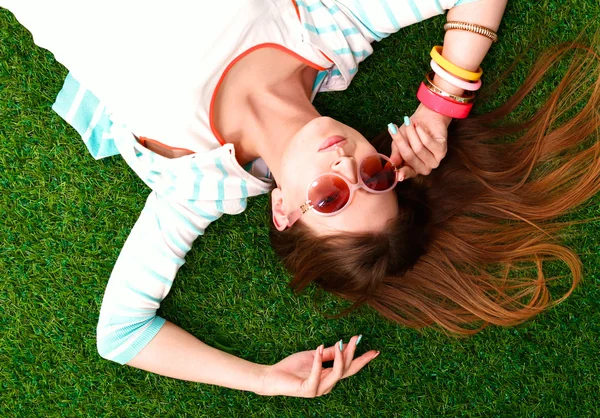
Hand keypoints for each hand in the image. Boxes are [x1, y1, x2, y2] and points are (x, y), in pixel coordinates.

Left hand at [256, 335, 378, 396]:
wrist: (273, 376)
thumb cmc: (292, 367)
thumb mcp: (314, 355)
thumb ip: (328, 353)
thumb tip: (343, 344)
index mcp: (329, 376)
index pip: (350, 368)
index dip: (362, 360)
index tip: (375, 350)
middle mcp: (327, 384)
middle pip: (346, 369)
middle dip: (353, 354)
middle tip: (357, 339)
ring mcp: (319, 389)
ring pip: (337, 373)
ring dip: (340, 357)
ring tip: (340, 343)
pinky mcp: (308, 390)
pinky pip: (317, 375)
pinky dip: (319, 361)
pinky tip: (319, 348)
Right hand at [389, 103, 450, 180]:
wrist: (427, 119)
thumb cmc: (410, 133)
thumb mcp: (399, 143)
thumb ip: (396, 153)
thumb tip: (392, 162)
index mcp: (412, 168)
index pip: (407, 173)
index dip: (403, 174)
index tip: (398, 176)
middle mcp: (424, 168)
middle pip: (410, 158)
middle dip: (401, 142)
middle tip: (395, 130)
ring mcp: (434, 161)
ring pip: (418, 149)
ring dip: (412, 134)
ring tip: (409, 123)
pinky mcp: (442, 151)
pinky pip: (428, 143)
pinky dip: (421, 132)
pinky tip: (418, 126)